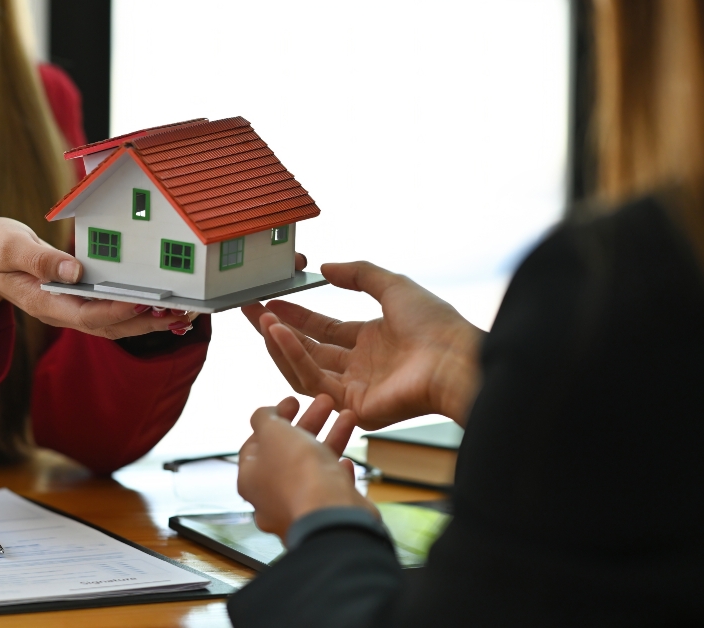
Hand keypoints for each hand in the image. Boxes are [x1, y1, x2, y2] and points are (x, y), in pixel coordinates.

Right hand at [0, 218, 193, 340]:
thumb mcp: (9, 246)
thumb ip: (39, 258)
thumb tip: (75, 270)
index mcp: (43, 302)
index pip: (88, 314)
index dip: (119, 310)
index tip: (148, 301)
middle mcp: (60, 312)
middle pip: (109, 327)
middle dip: (146, 322)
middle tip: (183, 311)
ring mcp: (69, 310)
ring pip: (114, 325)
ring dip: (149, 321)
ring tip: (183, 312)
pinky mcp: (77, 302)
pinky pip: (111, 314)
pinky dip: (138, 312)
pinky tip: (162, 305)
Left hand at [236, 394, 371, 540]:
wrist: (332, 516)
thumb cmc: (297, 473)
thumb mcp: (273, 432)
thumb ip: (265, 419)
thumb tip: (263, 415)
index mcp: (250, 478)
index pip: (256, 442)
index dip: (275, 418)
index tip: (293, 402)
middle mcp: (270, 497)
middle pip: (288, 452)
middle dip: (308, 424)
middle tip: (325, 404)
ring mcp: (298, 508)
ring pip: (313, 468)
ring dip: (331, 439)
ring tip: (348, 417)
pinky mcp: (325, 516)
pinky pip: (329, 491)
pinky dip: (337, 473)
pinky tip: (346, 462)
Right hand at [241, 261, 482, 428]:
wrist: (454, 359)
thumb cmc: (435, 326)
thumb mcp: (393, 286)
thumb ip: (359, 274)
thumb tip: (325, 268)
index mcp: (371, 341)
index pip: (322, 330)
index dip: (296, 315)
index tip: (270, 301)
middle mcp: (359, 367)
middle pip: (306, 350)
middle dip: (276, 330)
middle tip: (250, 311)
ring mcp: (354, 388)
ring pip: (303, 368)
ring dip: (280, 344)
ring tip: (263, 321)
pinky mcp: (350, 406)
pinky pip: (313, 381)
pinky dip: (293, 358)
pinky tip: (280, 334)